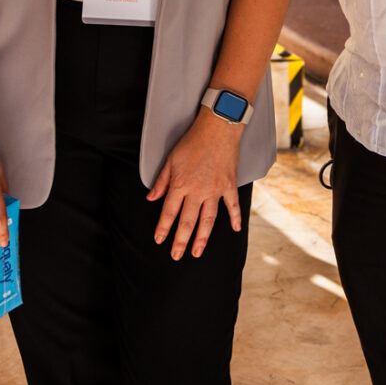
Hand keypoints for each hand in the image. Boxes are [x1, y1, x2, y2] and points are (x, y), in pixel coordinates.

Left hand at [148, 107, 243, 259]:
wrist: (217, 128)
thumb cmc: (192, 141)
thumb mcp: (171, 159)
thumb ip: (161, 181)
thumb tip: (150, 198)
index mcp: (180, 185)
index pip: (169, 212)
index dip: (163, 228)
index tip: (159, 240)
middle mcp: (197, 191)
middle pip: (187, 221)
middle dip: (180, 241)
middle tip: (176, 256)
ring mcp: (215, 190)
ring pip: (207, 220)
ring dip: (202, 238)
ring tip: (197, 252)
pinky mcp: (228, 185)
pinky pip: (232, 206)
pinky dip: (234, 218)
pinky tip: (234, 230)